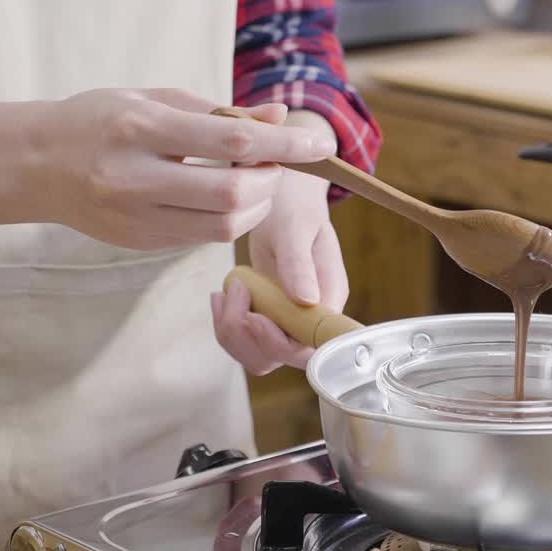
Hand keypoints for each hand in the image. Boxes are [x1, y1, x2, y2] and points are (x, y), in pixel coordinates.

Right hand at [37, 89, 334, 249]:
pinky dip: (228, 219)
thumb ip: (220, 111)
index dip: (285, 144)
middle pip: (233, 193)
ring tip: (252, 181)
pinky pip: (203, 238)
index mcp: (142, 129)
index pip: (232, 140)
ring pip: (224, 225)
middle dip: (270, 182)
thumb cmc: (100, 120)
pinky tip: (224, 198)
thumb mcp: (156, 98)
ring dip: (256, 206)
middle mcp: (137, 177)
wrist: (38, 164)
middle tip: (273, 165)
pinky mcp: (141, 242)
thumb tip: (279, 118)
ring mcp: (137, 217)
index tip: (321, 146)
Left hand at [211, 111, 348, 375]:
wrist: (282, 193)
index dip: (280, 342)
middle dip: (249, 335)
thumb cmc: (294, 204)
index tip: (256, 315)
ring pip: (259, 355)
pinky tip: (222, 294)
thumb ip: (300, 264)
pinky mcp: (266, 316)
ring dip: (233, 331)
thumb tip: (308, 302)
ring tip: (226, 291)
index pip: (310, 346)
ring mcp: (287, 319)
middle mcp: (311, 316)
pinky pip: (244, 340)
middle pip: (281, 357)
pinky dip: (226, 324)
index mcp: (329, 298)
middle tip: (235, 292)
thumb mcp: (296, 227)